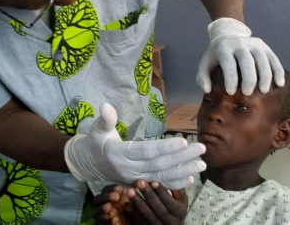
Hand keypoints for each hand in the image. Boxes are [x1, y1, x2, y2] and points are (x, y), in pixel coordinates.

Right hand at [64, 103, 205, 188]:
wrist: (87, 164)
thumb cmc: (94, 142)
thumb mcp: (96, 129)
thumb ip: (104, 120)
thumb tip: (105, 105)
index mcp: (120, 155)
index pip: (146, 151)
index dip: (165, 148)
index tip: (183, 141)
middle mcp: (129, 170)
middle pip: (159, 164)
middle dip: (182, 158)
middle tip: (201, 148)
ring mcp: (135, 179)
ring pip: (162, 176)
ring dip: (184, 171)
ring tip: (202, 165)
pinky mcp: (140, 183)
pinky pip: (159, 184)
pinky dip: (175, 183)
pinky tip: (191, 178)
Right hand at [94, 184, 132, 224]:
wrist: (133, 222)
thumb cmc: (132, 210)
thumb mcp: (132, 200)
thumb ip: (132, 192)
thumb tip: (138, 182)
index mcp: (110, 197)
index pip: (106, 189)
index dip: (111, 188)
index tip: (120, 188)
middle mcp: (104, 205)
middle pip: (97, 199)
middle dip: (106, 197)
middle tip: (116, 196)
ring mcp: (103, 216)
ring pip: (97, 212)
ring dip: (102, 209)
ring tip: (108, 207)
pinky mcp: (105, 224)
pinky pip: (104, 224)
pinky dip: (108, 222)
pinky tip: (114, 220)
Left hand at [127, 179, 187, 224]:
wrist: (172, 224)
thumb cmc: (176, 207)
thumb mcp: (181, 199)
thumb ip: (177, 188)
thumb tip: (173, 172)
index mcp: (180, 212)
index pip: (170, 202)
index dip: (162, 192)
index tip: (153, 182)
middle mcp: (171, 221)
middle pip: (159, 209)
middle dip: (149, 195)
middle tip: (140, 182)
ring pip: (148, 217)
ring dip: (138, 203)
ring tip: (130, 191)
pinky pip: (140, 222)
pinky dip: (133, 213)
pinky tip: (126, 204)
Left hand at [196, 17, 284, 94]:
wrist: (228, 36)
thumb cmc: (216, 57)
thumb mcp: (205, 64)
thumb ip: (202, 78)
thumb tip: (207, 90)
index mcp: (223, 48)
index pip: (228, 63)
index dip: (230, 78)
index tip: (231, 92)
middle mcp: (240, 44)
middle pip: (247, 61)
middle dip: (248, 78)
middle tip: (247, 93)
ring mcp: (254, 44)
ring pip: (262, 59)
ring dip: (265, 76)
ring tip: (264, 91)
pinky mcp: (264, 46)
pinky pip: (273, 59)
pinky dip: (278, 71)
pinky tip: (279, 84)